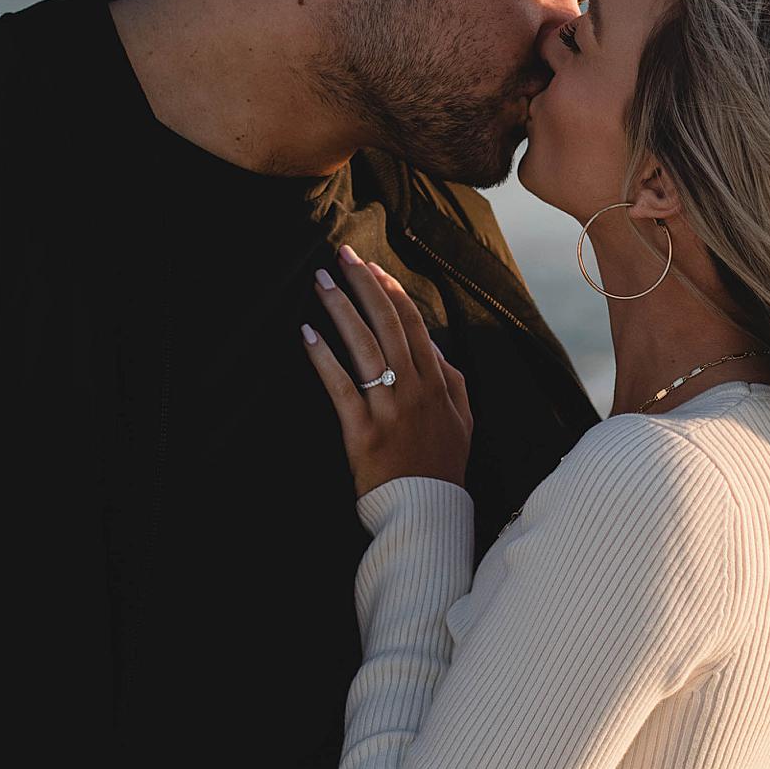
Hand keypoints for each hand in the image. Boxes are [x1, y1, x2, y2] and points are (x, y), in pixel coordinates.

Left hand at [301, 246, 472, 498]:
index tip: (371, 268)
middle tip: (341, 258)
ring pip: (364, 347)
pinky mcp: (363, 431)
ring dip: (340, 310)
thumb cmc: (442, 465)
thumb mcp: (462, 418)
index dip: (391, 292)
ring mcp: (389, 409)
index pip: (414, 324)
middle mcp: (414, 388)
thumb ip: (450, 379)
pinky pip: (341, 387)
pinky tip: (307, 336)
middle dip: (363, 286)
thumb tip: (432, 346)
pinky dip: (323, 359)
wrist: (427, 510)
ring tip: (320, 284)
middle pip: (388, 324)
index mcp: (438, 382)